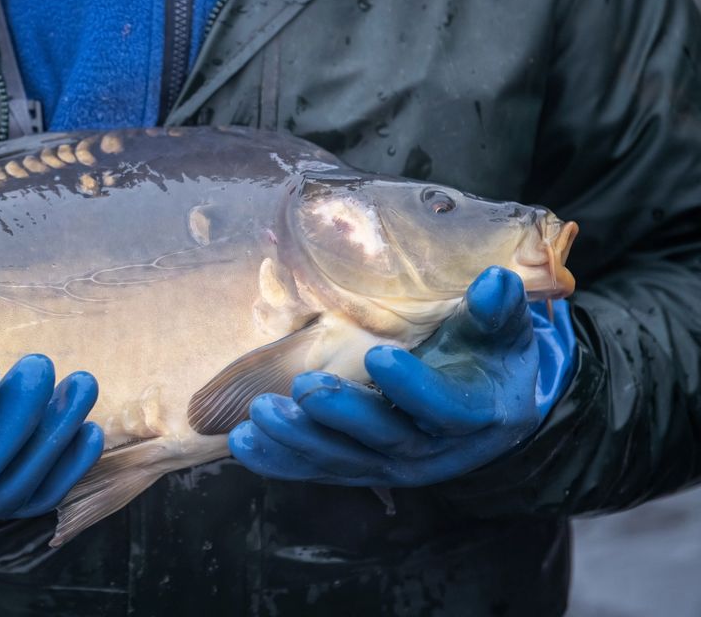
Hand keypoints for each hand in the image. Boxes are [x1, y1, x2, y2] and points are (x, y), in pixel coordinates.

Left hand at [228, 266, 576, 486]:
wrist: (490, 406)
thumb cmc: (493, 356)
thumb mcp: (505, 331)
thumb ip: (498, 309)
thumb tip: (494, 281)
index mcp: (476, 414)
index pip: (446, 408)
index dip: (414, 388)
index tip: (378, 356)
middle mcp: (434, 450)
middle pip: (387, 440)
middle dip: (344, 415)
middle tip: (306, 387)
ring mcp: (393, 464)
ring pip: (345, 460)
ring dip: (300, 440)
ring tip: (261, 414)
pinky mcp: (361, 467)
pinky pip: (319, 468)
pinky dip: (281, 460)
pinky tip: (244, 443)